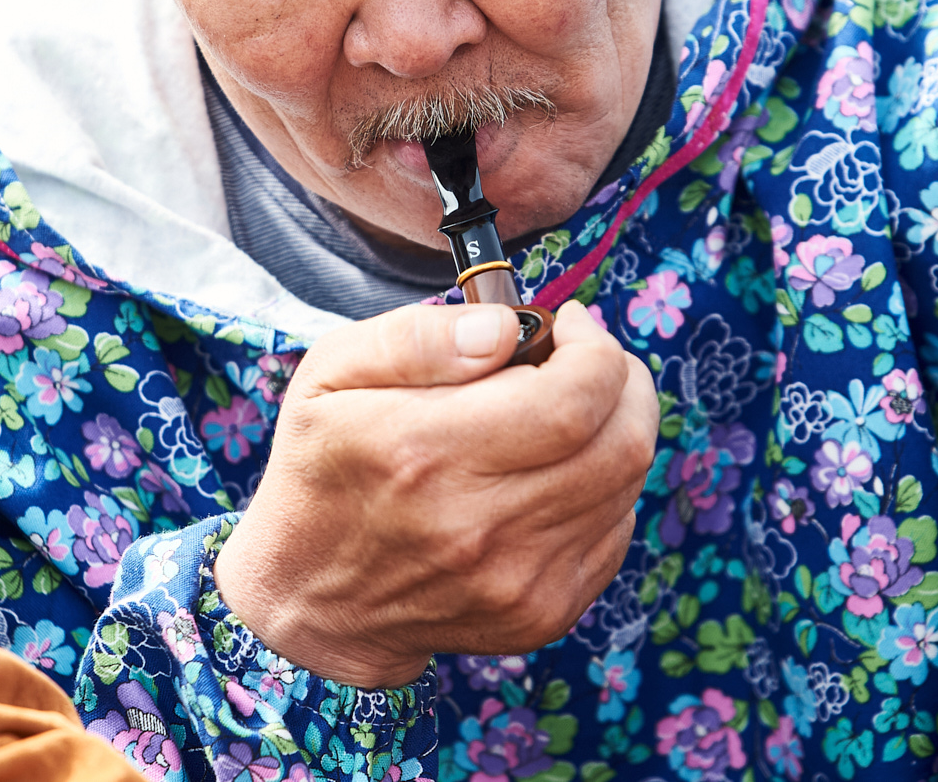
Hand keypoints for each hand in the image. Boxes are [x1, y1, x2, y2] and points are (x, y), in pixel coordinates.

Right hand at [214, 301, 657, 688]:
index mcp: (426, 453)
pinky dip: (605, 488)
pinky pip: (615, 533)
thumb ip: (417, 338)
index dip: (593, 350)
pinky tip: (558, 471)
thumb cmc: (324, 467)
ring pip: (626, 487)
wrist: (312, 597)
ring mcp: (517, 579)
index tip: (569, 323)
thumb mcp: (331, 375)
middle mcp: (479, 524)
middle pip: (620, 444)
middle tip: (588, 360)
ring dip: (618, 431)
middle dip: (623, 384)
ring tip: (572, 410)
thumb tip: (503, 329)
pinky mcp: (541, 613)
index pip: (572, 399)